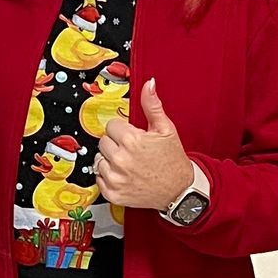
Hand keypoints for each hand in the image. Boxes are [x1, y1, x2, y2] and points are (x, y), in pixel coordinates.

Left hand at [95, 80, 196, 211]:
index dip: (123, 130)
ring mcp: (116, 178)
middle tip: (131, 151)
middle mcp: (121, 159)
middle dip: (115, 144)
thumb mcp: (166, 129)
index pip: (111, 125)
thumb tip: (148, 84)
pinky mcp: (113, 193)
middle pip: (103, 141)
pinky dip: (108, 177)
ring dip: (110, 160)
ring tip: (128, 164)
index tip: (132, 137)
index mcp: (132, 140)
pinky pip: (98, 178)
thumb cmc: (172, 160)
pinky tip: (123, 175)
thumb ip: (152, 105)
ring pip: (99, 159)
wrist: (179, 190)